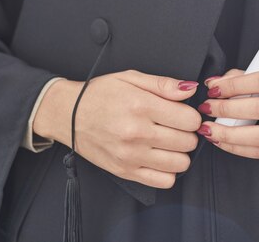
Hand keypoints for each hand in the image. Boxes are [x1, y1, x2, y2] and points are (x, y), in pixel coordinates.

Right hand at [33, 70, 201, 188]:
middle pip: (188, 142)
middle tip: (175, 127)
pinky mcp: (124, 171)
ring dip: (180, 153)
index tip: (184, 114)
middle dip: (187, 133)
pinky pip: (163, 182)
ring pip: (180, 164)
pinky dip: (168, 171)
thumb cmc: (99, 94)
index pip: (190, 120)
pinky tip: (160, 157)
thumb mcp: (131, 78)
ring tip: (168, 142)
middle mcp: (136, 133)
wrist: (66, 113)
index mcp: (141, 106)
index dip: (191, 116)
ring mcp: (130, 155)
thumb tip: (191, 90)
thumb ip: (164, 84)